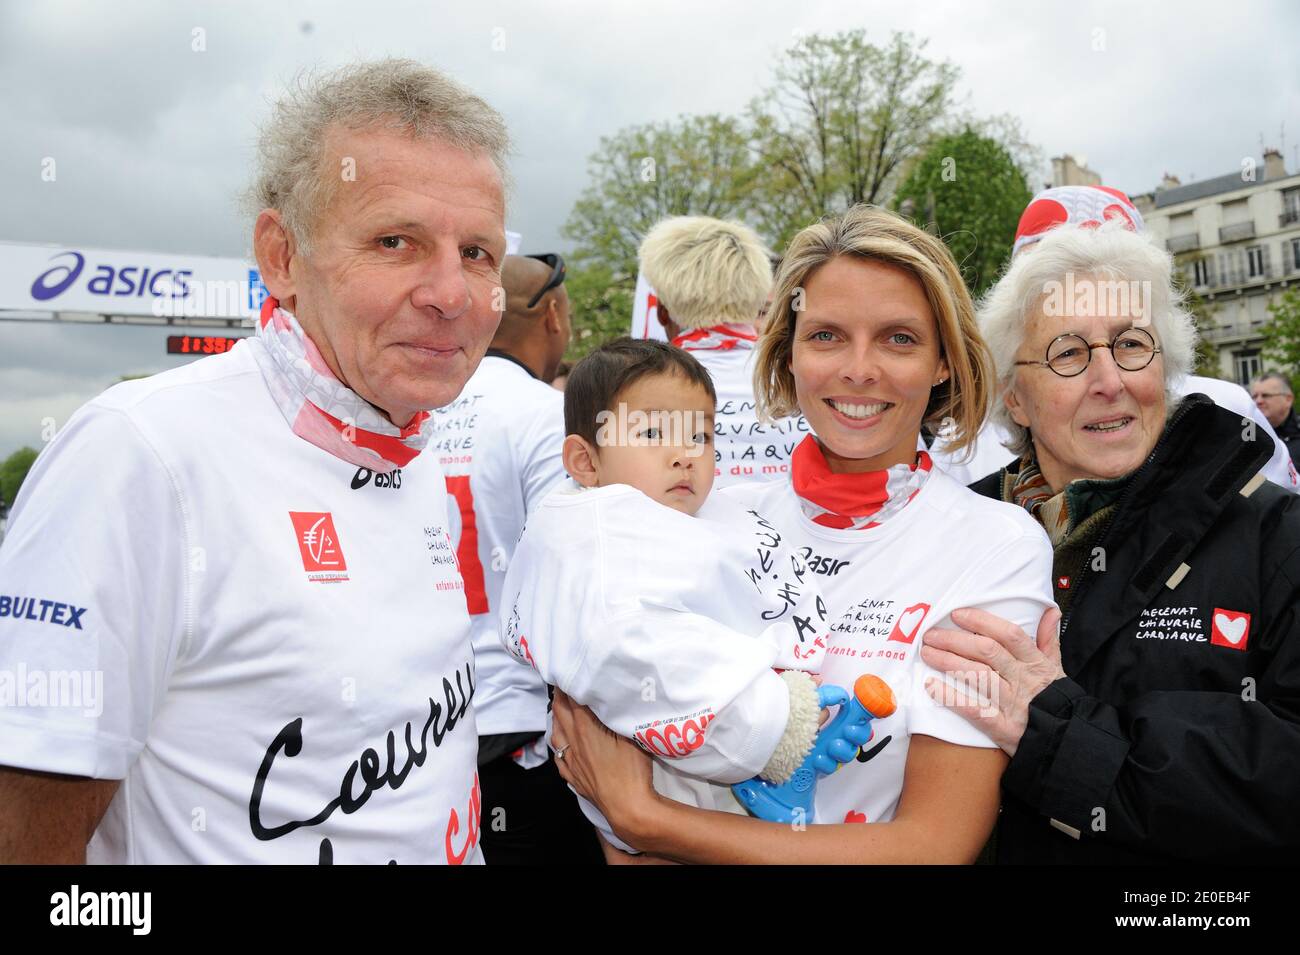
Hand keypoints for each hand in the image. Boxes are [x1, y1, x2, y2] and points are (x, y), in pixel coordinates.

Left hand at [550, 690, 657, 844]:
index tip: (570, 671)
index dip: (569, 683)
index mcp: (585, 726)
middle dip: (560, 696)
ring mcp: (571, 761)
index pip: (571, 698)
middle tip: (563, 684)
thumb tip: (611, 696)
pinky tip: (562, 744)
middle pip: (560, 712)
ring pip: (556, 734)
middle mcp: (573, 741)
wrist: (626, 806)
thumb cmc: (632, 769)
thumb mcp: (629, 733)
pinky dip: (559, 744)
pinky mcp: (573, 776)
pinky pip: (559, 756)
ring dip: (557, 718)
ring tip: (561, 709)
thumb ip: (617, 714)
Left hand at [919, 605, 1063, 756]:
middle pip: (987, 652)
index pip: (1009, 635)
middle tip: (931, 634)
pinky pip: (974, 711)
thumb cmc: (1057, 701)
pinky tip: (931, 685)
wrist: (1066, 741)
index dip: (982, 621)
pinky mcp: (1003, 728)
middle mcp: (1023, 680)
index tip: (957, 614)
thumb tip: (1050, 611)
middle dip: (955, 640)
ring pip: (978, 677)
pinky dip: (951, 697)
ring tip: (927, 653)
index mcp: (1035, 663)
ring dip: (948, 662)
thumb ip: (1049, 640)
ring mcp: (1013, 705)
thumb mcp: (1056, 669)